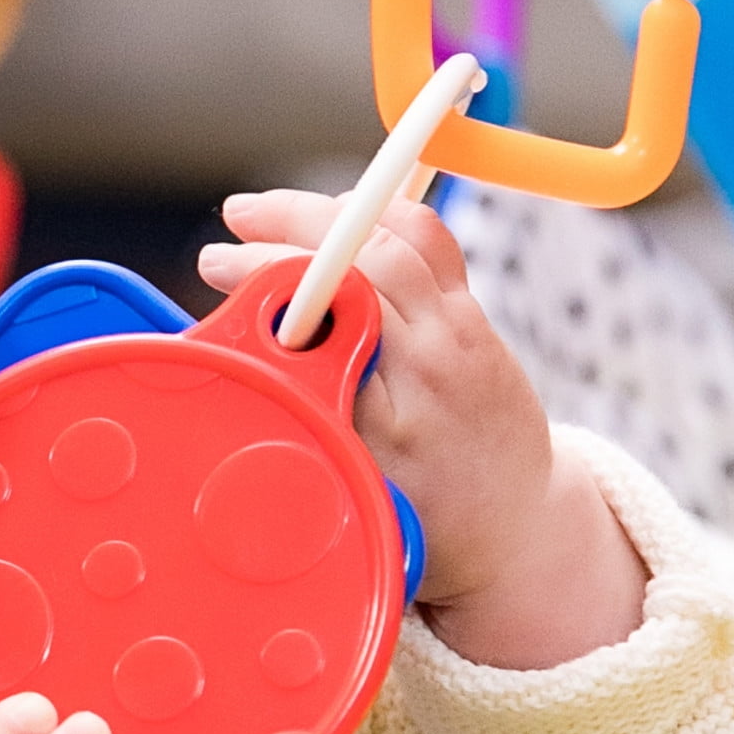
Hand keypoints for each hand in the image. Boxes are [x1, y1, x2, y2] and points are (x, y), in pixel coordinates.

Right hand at [200, 188, 643, 671]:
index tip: (218, 266)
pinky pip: (431, 239)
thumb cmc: (424, 512)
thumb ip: (309, 411)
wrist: (516, 524)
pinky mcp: (475, 311)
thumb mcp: (351, 477)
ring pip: (405, 230)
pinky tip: (335, 220)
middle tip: (235, 219)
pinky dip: (380, 215)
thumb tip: (247, 351)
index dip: (271, 272)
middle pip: (372, 249)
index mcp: (402, 401)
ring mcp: (467, 325)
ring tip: (271, 212)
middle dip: (294, 222)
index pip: (333, 304)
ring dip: (334, 209)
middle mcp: (443, 352)